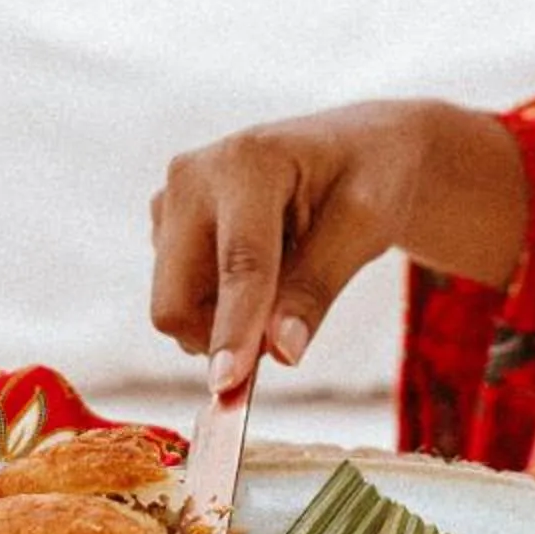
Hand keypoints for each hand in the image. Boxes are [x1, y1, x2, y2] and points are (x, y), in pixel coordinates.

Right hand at [149, 99, 525, 396]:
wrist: (357, 148)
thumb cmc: (370, 179)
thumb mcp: (366, 226)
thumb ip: (319, 286)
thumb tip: (279, 351)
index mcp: (247, 162)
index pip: (240, 264)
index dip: (234, 330)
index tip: (228, 386)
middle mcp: (191, 176)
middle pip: (176, 298)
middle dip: (224, 335)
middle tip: (286, 333)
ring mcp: (169, 200)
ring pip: (174, 306)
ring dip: (226, 320)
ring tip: (284, 273)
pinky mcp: (164, 225)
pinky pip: (179, 296)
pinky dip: (219, 305)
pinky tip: (261, 266)